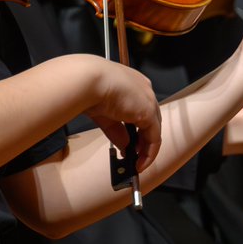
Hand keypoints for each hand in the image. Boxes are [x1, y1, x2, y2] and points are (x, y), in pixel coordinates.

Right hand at [84, 57, 160, 171]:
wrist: (88, 80)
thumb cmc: (88, 87)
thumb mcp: (104, 113)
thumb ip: (116, 130)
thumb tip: (124, 146)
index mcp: (132, 83)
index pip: (140, 108)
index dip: (137, 129)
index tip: (130, 143)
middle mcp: (144, 90)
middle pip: (150, 121)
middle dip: (142, 142)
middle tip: (135, 157)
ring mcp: (148, 100)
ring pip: (154, 130)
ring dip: (146, 150)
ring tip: (137, 163)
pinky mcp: (149, 112)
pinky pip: (154, 138)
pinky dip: (149, 153)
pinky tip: (140, 162)